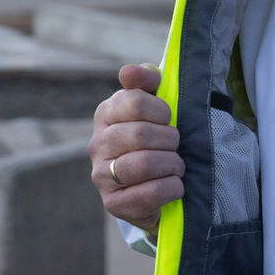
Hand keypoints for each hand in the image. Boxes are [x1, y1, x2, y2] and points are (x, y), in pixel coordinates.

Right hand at [88, 64, 184, 236]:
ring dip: (172, 164)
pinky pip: (148, 193)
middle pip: (140, 134)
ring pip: (144, 164)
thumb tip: (130, 71)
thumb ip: (148, 81)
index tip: (168, 118)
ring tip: (176, 165)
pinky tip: (174, 184)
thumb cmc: (158, 136)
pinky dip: (171, 187)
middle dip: (170, 139)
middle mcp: (97, 144)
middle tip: (176, 146)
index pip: (134, 101)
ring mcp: (101, 176)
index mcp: (107, 113)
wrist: (157, 183)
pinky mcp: (113, 204)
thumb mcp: (158, 104)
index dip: (161, 110)